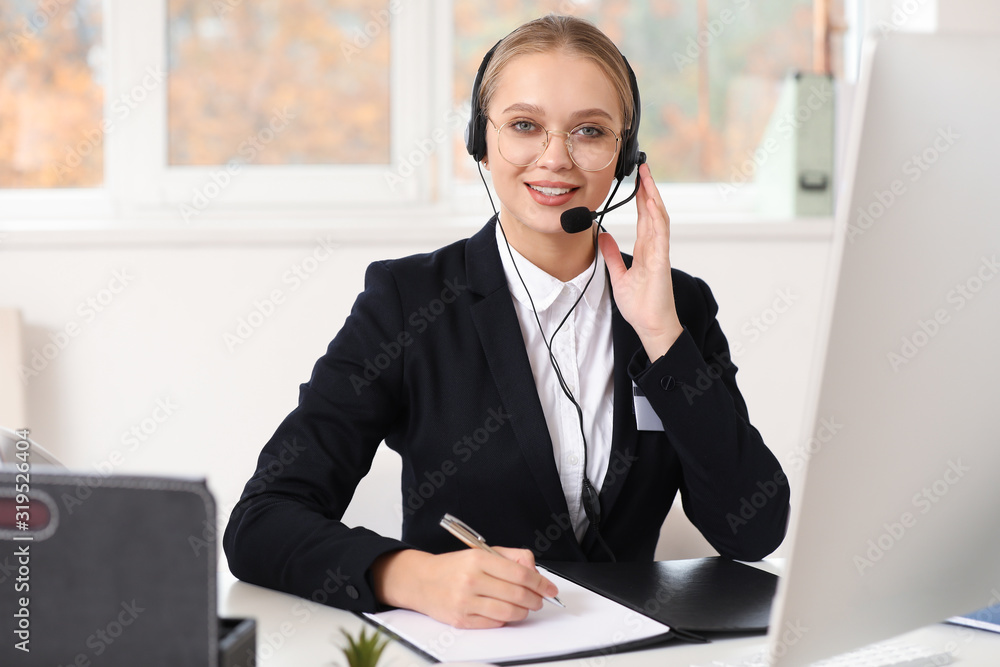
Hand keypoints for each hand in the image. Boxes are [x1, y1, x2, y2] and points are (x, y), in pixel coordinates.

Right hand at [371, 547, 558, 628]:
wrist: (421, 581)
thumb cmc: (454, 567)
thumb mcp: (481, 552)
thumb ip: (511, 557)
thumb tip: (535, 570)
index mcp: (478, 559)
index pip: (520, 573)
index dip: (540, 582)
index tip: (550, 588)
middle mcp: (471, 580)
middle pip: (517, 594)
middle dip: (535, 599)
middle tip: (539, 600)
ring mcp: (465, 601)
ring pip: (508, 612)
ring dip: (523, 612)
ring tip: (524, 607)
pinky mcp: (461, 620)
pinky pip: (494, 623)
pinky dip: (505, 620)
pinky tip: (505, 613)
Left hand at [598, 162, 683, 360]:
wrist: (651, 326)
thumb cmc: (640, 306)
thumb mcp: (618, 275)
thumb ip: (611, 255)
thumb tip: (602, 236)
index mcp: (646, 251)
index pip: (644, 218)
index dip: (641, 198)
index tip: (636, 181)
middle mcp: (655, 248)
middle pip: (653, 212)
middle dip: (648, 189)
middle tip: (642, 168)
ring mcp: (660, 254)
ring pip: (659, 218)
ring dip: (653, 196)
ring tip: (647, 177)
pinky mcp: (661, 262)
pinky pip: (660, 236)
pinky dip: (656, 218)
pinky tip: (652, 203)